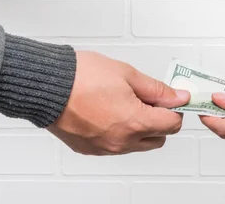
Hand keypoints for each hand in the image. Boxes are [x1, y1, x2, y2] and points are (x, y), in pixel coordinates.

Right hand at [48, 51, 189, 154]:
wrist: (47, 85)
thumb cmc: (81, 77)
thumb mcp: (127, 74)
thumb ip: (156, 89)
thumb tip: (177, 97)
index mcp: (135, 122)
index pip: (172, 124)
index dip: (174, 108)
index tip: (170, 98)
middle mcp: (122, 141)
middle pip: (158, 138)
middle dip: (159, 120)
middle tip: (147, 99)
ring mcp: (105, 148)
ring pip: (136, 144)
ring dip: (139, 128)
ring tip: (124, 102)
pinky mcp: (90, 149)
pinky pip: (115, 146)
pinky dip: (118, 132)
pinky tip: (107, 112)